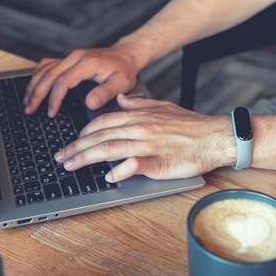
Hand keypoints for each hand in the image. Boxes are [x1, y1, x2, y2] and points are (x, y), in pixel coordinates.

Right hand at [23, 43, 140, 116]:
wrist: (125, 55)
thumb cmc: (124, 70)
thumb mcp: (121, 83)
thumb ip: (105, 93)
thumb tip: (89, 103)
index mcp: (87, 63)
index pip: (63, 81)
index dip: (54, 98)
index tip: (51, 112)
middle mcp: (75, 57)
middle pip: (49, 74)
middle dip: (37, 94)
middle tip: (29, 110)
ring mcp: (70, 57)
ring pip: (44, 69)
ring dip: (33, 85)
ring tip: (26, 101)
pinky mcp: (68, 59)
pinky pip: (47, 65)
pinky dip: (37, 76)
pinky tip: (33, 86)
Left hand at [53, 94, 236, 181]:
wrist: (215, 136)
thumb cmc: (191, 125)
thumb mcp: (163, 107)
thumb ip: (139, 103)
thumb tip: (120, 100)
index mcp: (139, 116)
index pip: (102, 122)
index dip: (83, 132)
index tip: (71, 141)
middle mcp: (139, 128)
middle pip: (99, 136)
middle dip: (76, 147)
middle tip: (60, 157)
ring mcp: (148, 145)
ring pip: (109, 149)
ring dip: (86, 158)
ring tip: (71, 166)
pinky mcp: (159, 161)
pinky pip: (134, 165)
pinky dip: (119, 170)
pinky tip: (108, 176)